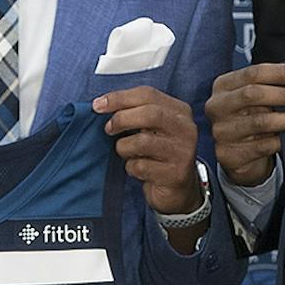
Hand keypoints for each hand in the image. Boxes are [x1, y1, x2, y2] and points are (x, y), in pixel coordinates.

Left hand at [94, 86, 205, 238]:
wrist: (178, 190)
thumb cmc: (158, 154)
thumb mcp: (151, 128)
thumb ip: (134, 112)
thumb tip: (101, 104)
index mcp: (179, 111)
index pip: (148, 94)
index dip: (119, 98)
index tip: (98, 105)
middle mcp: (186, 129)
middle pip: (149, 114)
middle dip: (121, 119)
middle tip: (108, 129)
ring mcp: (183, 152)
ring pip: (142, 142)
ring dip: (124, 148)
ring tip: (126, 153)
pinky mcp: (176, 174)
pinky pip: (141, 166)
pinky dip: (131, 167)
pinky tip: (136, 169)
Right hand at [204, 63, 284, 187]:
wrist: (238, 155)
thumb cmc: (251, 118)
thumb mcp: (255, 98)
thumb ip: (271, 86)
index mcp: (223, 86)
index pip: (252, 73)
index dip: (279, 73)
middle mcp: (217, 106)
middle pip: (254, 95)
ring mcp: (221, 131)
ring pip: (261, 122)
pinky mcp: (228, 154)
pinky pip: (262, 146)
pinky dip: (283, 141)